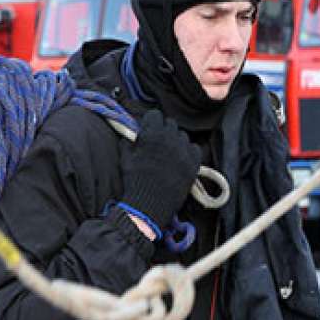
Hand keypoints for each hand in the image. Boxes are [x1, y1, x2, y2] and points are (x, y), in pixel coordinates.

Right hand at [120, 110, 201, 233]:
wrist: (149, 205)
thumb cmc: (134, 181)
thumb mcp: (125, 158)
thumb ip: (128, 142)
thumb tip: (130, 133)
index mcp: (152, 134)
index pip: (155, 114)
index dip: (150, 122)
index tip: (148, 130)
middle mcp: (170, 138)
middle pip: (170, 123)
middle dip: (163, 130)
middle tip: (157, 143)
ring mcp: (184, 150)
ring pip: (182, 136)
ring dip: (175, 140)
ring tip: (168, 153)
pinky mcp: (194, 163)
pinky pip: (194, 148)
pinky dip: (188, 152)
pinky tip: (180, 160)